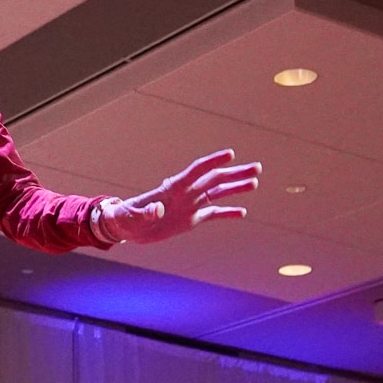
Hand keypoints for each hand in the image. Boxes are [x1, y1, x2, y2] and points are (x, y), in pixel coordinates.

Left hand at [99, 149, 259, 243]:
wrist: (125, 228)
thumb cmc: (125, 219)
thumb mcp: (132, 217)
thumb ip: (145, 213)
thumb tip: (158, 209)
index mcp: (172, 189)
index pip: (196, 171)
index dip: (212, 161)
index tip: (230, 154)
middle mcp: (185, 194)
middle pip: (214, 179)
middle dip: (235, 173)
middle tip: (257, 167)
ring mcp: (190, 205)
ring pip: (218, 193)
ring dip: (236, 188)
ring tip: (255, 182)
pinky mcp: (190, 219)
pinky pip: (213, 213)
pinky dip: (227, 213)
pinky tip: (242, 213)